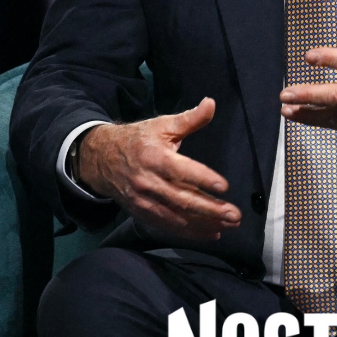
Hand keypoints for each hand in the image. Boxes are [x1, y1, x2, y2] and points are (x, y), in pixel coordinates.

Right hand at [77, 99, 241, 239]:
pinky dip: (190, 233)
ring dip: (204, 224)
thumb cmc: (138, 139)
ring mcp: (144, 201)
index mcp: (154, 157)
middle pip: (181, 200)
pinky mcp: (142, 214)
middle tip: (234, 215)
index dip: (202, 178)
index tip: (224, 186)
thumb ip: (189, 119)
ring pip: (177, 217)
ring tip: (229, 226)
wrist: (101, 159)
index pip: (181, 170)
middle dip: (210, 209)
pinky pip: (168, 226)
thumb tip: (211, 103)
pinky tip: (211, 233)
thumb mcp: (162, 125)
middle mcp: (148, 182)